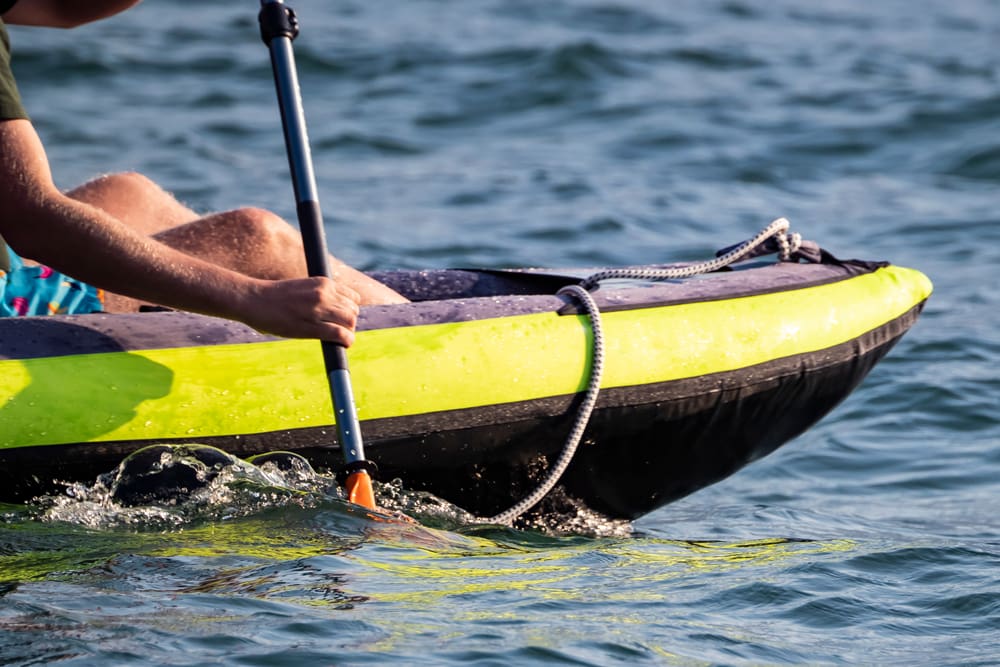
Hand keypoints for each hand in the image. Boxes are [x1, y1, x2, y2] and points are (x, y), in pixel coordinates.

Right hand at [239, 276, 360, 344]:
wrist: (253, 299)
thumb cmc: (274, 297)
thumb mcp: (303, 288)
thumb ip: (319, 296)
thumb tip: (334, 312)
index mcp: (323, 283)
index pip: (353, 297)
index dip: (350, 310)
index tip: (340, 318)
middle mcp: (324, 293)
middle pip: (353, 311)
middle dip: (350, 323)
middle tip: (339, 331)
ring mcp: (318, 309)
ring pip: (350, 322)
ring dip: (348, 332)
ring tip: (338, 338)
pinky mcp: (311, 326)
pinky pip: (340, 334)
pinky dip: (346, 341)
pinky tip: (342, 345)